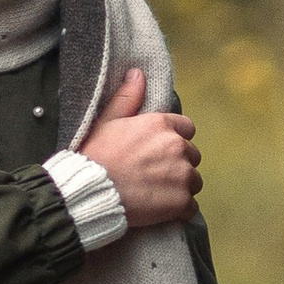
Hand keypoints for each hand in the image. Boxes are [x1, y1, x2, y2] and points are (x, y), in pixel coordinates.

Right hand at [81, 65, 199, 229]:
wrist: (90, 193)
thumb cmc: (95, 158)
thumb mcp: (106, 122)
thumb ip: (127, 98)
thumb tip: (138, 73)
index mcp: (161, 125)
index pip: (186, 129)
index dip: (173, 140)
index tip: (156, 153)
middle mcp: (177, 146)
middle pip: (192, 156)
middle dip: (177, 165)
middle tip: (152, 176)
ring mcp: (182, 175)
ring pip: (193, 181)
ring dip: (179, 187)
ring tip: (154, 194)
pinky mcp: (181, 201)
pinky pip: (190, 206)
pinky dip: (178, 209)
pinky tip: (158, 209)